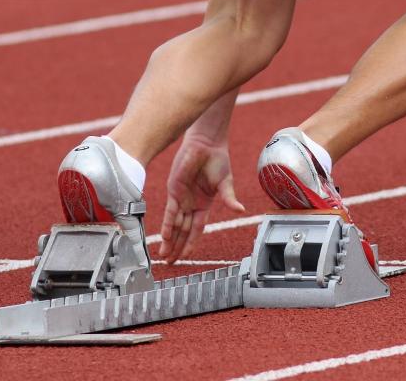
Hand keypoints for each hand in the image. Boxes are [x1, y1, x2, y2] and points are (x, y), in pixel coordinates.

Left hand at [159, 135, 244, 263]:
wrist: (206, 143)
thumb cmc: (218, 160)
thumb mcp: (226, 183)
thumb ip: (229, 198)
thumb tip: (241, 210)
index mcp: (203, 205)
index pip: (196, 230)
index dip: (191, 244)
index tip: (186, 257)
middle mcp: (191, 205)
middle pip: (183, 231)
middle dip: (177, 247)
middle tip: (171, 263)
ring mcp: (181, 198)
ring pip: (174, 225)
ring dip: (170, 240)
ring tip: (164, 256)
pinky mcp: (174, 190)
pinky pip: (170, 212)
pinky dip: (167, 224)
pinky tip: (165, 237)